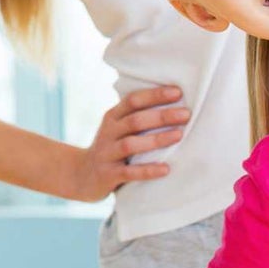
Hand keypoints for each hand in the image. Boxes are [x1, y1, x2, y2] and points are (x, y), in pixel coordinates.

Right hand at [66, 85, 188, 202]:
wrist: (82, 175)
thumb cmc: (111, 148)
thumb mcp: (117, 128)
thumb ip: (136, 116)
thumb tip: (175, 104)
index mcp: (112, 117)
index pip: (132, 100)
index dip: (155, 95)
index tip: (178, 92)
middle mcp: (108, 132)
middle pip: (134, 120)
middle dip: (161, 116)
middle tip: (186, 114)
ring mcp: (106, 154)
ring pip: (130, 144)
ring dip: (156, 139)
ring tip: (179, 135)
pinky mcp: (108, 175)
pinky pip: (129, 173)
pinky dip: (148, 170)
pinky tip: (166, 169)